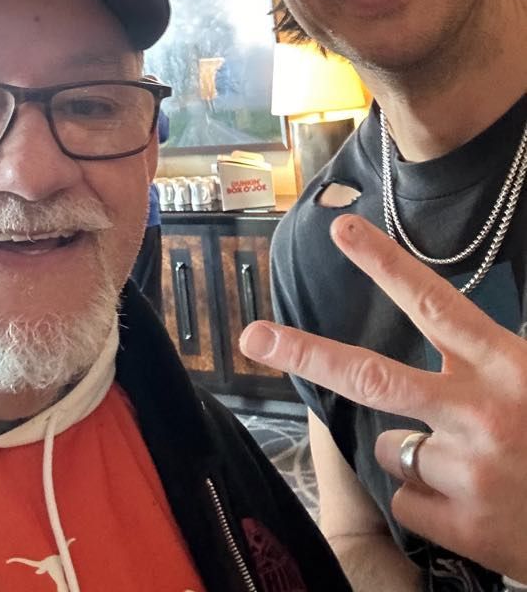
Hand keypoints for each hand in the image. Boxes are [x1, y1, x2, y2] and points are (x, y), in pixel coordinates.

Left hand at [240, 214, 526, 582]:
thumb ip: (492, 358)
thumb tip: (444, 332)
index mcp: (508, 366)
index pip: (434, 301)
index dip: (384, 263)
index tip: (341, 229)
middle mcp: (481, 411)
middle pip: (373, 375)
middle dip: (306, 351)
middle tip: (253, 334)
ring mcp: (468, 470)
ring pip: (392, 446)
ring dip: (414, 449)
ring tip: (472, 461)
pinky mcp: (463, 526)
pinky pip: (409, 499)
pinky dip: (429, 499)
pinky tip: (473, 504)